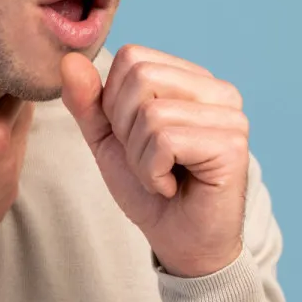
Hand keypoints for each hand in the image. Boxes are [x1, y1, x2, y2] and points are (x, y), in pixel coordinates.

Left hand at [60, 44, 248, 277]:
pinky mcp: (232, 145)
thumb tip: (69, 60)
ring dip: (140, 158)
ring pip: (151, 112)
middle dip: (126, 129)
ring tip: (161, 177)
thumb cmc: (150, 191)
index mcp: (193, 80)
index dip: (114, 104)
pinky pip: (165, 140)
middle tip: (149, 161)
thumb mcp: (108, 140)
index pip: (132, 58)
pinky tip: (171, 187)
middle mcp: (219, 90)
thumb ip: (88, 101)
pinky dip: (153, 172)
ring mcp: (231, 116)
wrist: (180, 243)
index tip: (136, 140)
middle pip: (141, 77)